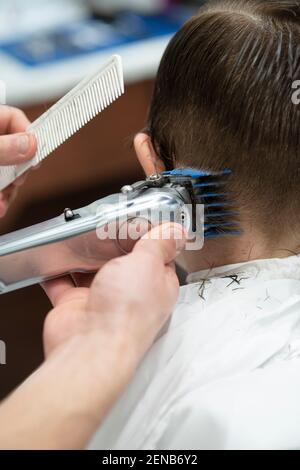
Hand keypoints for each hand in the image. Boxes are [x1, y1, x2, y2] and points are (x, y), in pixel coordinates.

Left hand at [0, 106, 36, 216]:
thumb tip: (30, 144)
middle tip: (17, 181)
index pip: (14, 118)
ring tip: (3, 204)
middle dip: (17, 172)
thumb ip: (3, 146)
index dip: (28, 134)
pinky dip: (1, 199)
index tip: (36, 153)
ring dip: (9, 192)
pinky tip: (0, 207)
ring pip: (6, 173)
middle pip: (14, 151)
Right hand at [42, 223, 185, 364]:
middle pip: (121, 262)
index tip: (139, 219)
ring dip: (84, 257)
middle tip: (104, 223)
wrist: (90, 346)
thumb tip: (176, 231)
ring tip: (78, 236)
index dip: (149, 238)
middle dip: (112, 245)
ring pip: (91, 271)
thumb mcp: (149, 264)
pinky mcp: (75, 306)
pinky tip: (54, 258)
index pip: (157, 256)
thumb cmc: (126, 313)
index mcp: (155, 284)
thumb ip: (159, 244)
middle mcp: (130, 293)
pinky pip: (62, 284)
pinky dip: (57, 272)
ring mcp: (101, 300)